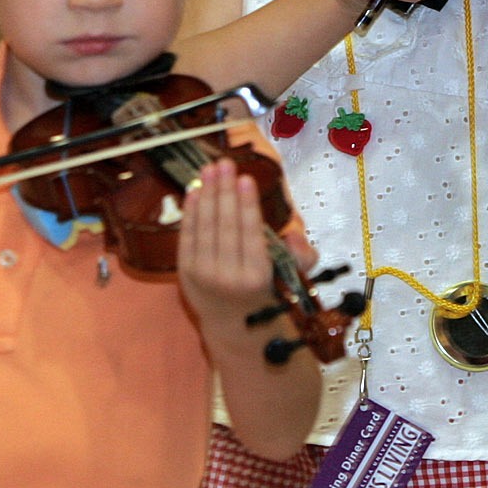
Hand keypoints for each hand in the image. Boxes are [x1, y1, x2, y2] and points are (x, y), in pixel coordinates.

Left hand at [177, 159, 277, 324]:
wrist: (234, 324)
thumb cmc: (265, 290)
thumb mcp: (292, 277)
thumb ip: (301, 256)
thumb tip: (293, 236)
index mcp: (258, 278)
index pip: (251, 235)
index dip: (247, 205)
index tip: (246, 179)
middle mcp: (228, 278)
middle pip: (225, 227)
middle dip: (224, 192)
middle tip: (225, 164)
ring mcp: (203, 276)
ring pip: (205, 228)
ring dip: (206, 195)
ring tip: (209, 169)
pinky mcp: (185, 273)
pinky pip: (187, 237)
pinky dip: (190, 212)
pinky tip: (194, 191)